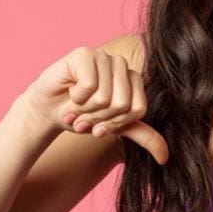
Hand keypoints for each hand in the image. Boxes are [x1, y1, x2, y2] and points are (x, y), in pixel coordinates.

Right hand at [25, 46, 169, 164]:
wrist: (48, 110)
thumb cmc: (81, 115)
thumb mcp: (114, 128)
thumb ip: (142, 136)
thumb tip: (164, 157)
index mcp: (133, 80)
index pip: (137, 109)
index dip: (115, 124)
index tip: (99, 125)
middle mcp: (121, 65)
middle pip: (122, 104)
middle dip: (98, 119)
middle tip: (84, 117)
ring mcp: (103, 57)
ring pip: (105, 97)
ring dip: (85, 110)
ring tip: (76, 106)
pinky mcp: (84, 54)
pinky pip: (89, 86)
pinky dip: (76, 97)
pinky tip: (70, 92)